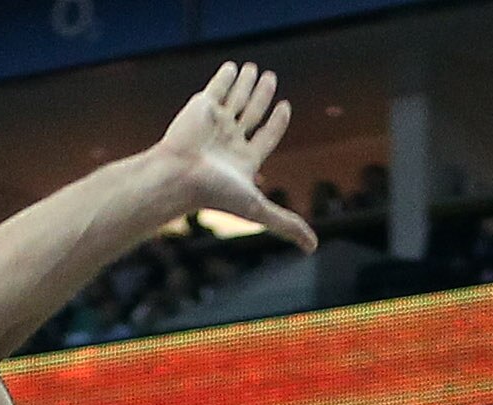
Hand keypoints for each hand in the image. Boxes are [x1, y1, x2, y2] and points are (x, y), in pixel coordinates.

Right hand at [156, 62, 315, 245]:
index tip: (284, 107)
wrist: (179, 175)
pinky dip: (225, 78)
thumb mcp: (258, 208)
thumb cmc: (215, 194)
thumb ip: (285, 224)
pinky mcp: (201, 107)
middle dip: (261, 98)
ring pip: (236, 100)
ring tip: (254, 70)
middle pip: (251, 115)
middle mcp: (230, 142)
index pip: (266, 137)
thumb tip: (313, 248)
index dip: (276, 124)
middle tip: (270, 79)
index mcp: (244, 161)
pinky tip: (234, 68)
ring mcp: (216, 124)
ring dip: (246, 85)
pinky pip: (216, 88)